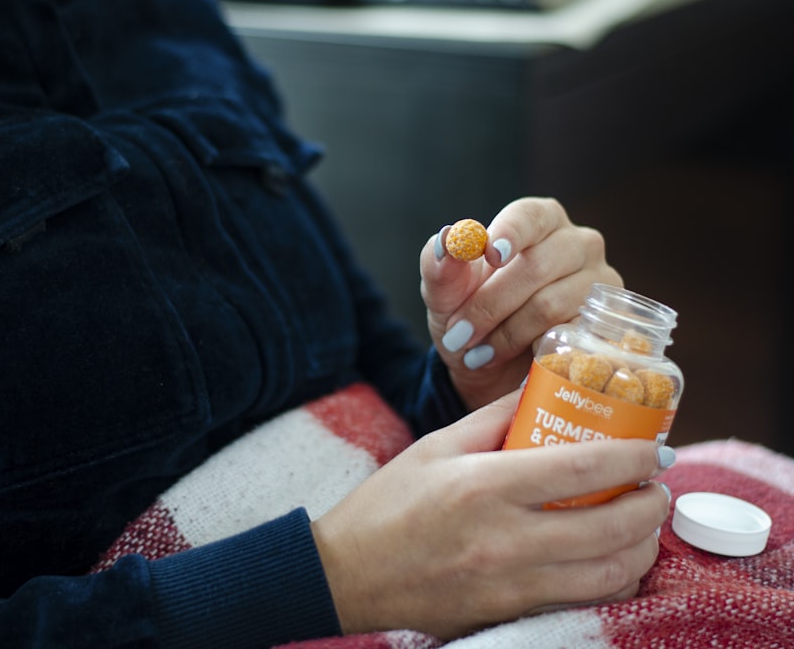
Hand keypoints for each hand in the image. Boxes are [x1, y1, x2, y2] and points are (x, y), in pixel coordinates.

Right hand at [310, 390, 671, 639]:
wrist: (346, 575)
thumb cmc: (387, 505)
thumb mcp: (435, 446)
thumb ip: (493, 416)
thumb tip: (543, 388)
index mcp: (483, 486)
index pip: (583, 467)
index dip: (633, 456)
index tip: (654, 448)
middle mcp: (503, 540)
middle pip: (612, 527)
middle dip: (651, 504)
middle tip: (654, 486)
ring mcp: (510, 584)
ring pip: (609, 574)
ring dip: (641, 546)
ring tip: (640, 522)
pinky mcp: (509, 613)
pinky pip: (583, 602)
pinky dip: (612, 581)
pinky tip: (610, 559)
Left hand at [420, 197, 621, 410]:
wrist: (486, 362)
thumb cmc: (467, 312)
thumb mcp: (444, 292)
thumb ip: (439, 264)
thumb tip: (447, 241)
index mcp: (539, 220)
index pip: (529, 216)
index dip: (510, 234)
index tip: (490, 256)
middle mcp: (578, 243)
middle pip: (536, 266)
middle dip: (489, 305)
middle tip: (458, 335)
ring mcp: (599, 283)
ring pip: (550, 305)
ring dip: (504, 335)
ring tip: (477, 353)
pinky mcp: (607, 325)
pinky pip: (570, 337)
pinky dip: (532, 351)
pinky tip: (512, 360)